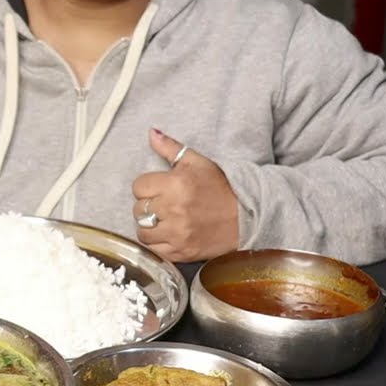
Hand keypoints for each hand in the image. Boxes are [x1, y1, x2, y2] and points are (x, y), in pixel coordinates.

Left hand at [131, 128, 239, 262]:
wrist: (247, 215)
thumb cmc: (220, 187)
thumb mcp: (197, 162)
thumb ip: (170, 148)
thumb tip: (151, 132)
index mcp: (176, 184)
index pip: (138, 187)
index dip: (147, 187)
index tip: (159, 189)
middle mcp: (174, 210)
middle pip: (138, 209)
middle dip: (148, 206)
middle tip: (164, 204)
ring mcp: (178, 233)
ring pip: (142, 231)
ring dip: (149, 226)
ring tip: (164, 220)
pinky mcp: (182, 252)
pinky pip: (154, 250)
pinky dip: (157, 244)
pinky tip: (168, 234)